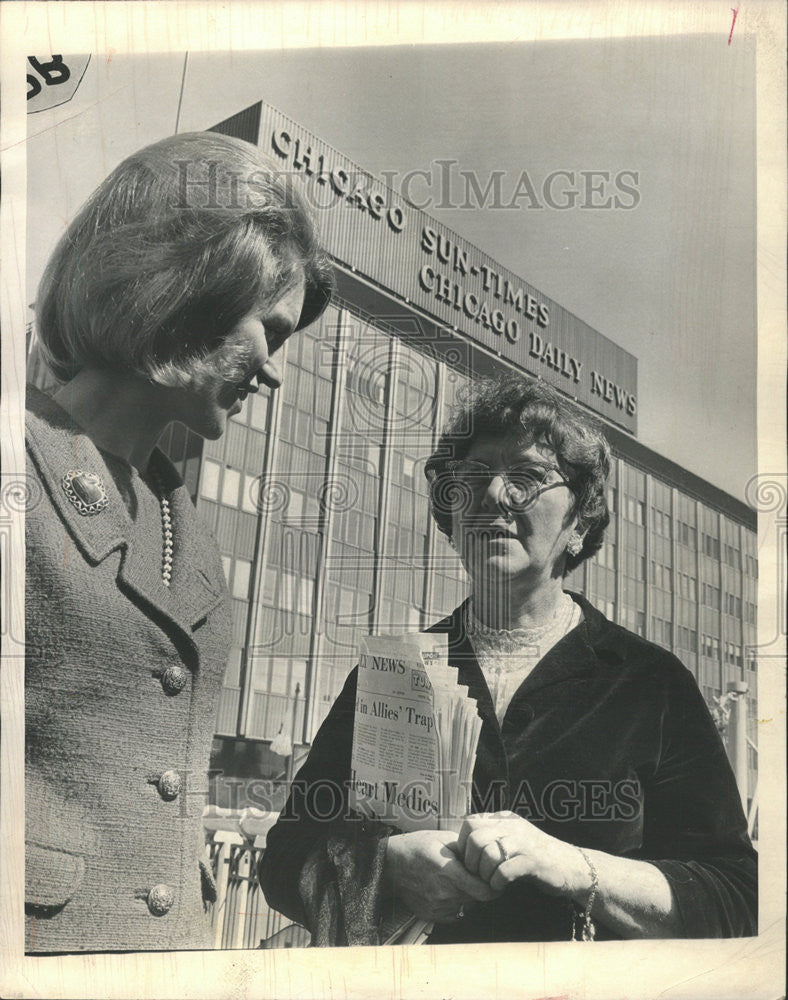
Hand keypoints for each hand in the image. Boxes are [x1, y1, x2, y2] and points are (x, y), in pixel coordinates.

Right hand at [384, 828, 501, 922]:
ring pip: (466, 905)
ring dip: (467, 895)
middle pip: (477, 898)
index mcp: (449, 873)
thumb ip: (467, 849)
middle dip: (479, 887)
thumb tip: (486, 856)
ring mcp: (438, 907)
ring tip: (455, 879)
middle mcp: (445, 894)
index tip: (495, 879)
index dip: (494, 886)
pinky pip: (454, 913)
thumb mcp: (444, 838)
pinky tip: (447, 889)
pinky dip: (456, 903)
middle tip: (472, 873)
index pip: (484, 891)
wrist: (391, 864)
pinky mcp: (432, 916)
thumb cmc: (418, 846)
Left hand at [457, 811, 586, 895]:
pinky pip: (504, 871)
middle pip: (475, 838)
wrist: (573, 867)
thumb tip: (462, 847)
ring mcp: (524, 842)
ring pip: (487, 854)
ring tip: (491, 882)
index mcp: (505, 819)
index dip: (465, 844)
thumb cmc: (537, 857)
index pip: (470, 822)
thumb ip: (492, 837)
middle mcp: (513, 826)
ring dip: (485, 874)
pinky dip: (497, 882)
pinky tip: (502, 887)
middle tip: (480, 875)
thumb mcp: (513, 839)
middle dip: (472, 862)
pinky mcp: (533, 861)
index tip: (472, 861)